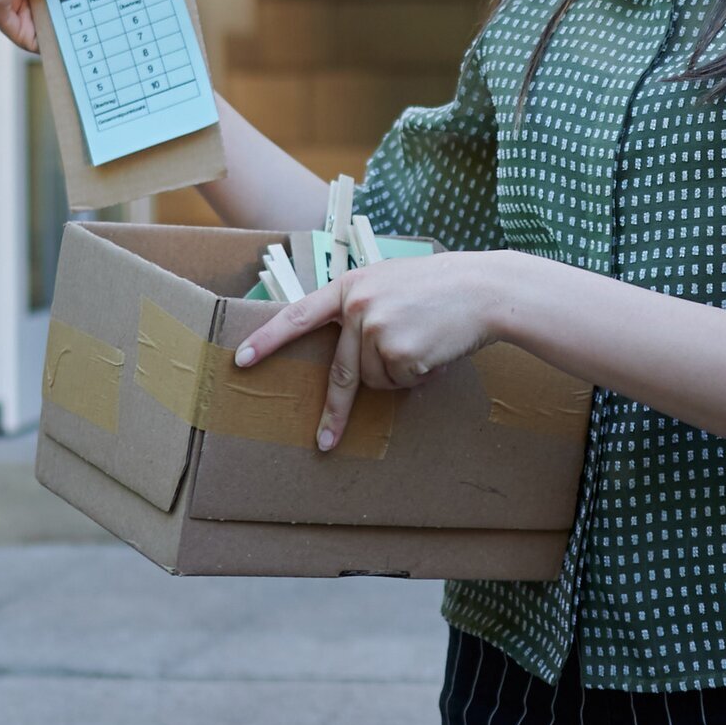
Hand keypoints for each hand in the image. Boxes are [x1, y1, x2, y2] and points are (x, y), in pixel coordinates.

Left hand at [231, 250, 520, 451]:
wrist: (483, 289)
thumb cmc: (441, 288)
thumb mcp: (391, 282)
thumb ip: (362, 307)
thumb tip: (350, 355)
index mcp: (350, 286)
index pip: (298, 316)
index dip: (268, 339)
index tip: (242, 359)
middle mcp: (357, 308)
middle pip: (341, 372)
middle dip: (335, 412)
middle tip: (323, 442)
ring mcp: (377, 330)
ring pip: (376, 379)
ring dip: (400, 372)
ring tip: (425, 342)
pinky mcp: (400, 352)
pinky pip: (401, 382)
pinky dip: (419, 375)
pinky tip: (435, 348)